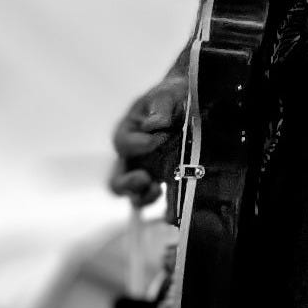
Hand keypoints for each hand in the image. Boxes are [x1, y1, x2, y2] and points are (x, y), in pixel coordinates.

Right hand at [109, 75, 186, 204]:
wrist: (191, 102)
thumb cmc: (173, 96)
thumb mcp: (167, 94)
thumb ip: (160, 106)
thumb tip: (156, 125)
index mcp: (127, 132)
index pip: (122, 143)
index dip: (138, 144)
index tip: (159, 137)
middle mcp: (133, 157)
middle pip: (117, 180)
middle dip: (128, 184)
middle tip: (145, 178)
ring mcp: (150, 171)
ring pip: (135, 195)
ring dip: (143, 197)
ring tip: (158, 190)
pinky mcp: (169, 181)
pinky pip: (164, 201)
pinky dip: (167, 210)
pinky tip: (175, 213)